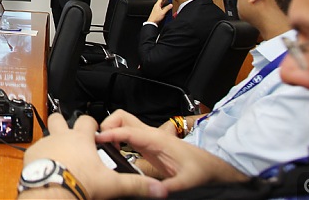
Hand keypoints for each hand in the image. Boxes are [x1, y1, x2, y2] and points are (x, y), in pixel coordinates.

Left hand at [20, 114, 165, 198]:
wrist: (52, 192)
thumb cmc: (79, 183)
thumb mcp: (112, 184)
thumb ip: (136, 184)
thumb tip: (158, 189)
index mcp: (80, 139)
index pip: (87, 121)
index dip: (92, 124)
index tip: (95, 132)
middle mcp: (60, 137)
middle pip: (59, 118)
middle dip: (63, 122)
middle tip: (68, 134)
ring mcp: (44, 144)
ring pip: (45, 135)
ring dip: (51, 142)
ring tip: (57, 155)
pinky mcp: (31, 156)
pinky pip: (35, 152)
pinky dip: (39, 158)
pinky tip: (46, 169)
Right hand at [98, 110, 247, 190]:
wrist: (210, 166)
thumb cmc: (201, 169)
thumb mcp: (187, 181)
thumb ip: (169, 187)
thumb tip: (154, 192)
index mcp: (157, 140)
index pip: (128, 130)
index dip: (111, 133)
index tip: (98, 140)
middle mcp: (151, 135)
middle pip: (122, 117)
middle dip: (107, 125)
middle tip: (101, 143)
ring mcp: (148, 138)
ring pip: (122, 123)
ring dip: (110, 130)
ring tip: (104, 147)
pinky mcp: (147, 144)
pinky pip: (126, 134)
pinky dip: (115, 137)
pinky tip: (114, 151)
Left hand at [147, 0, 172, 23]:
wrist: (152, 22)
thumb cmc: (155, 17)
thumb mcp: (163, 12)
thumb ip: (167, 8)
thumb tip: (171, 5)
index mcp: (157, 5)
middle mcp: (157, 6)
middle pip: (161, 1)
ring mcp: (157, 9)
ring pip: (161, 3)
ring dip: (164, 1)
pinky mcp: (158, 11)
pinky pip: (161, 6)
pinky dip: (164, 5)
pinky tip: (166, 6)